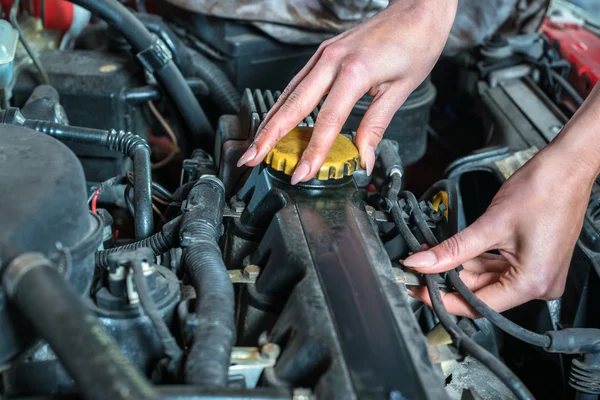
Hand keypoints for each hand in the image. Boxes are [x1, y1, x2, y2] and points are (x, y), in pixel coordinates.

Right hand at [236, 0, 456, 183]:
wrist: (418, 10)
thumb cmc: (415, 44)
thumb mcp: (400, 90)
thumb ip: (375, 127)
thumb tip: (364, 159)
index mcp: (354, 71)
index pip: (327, 121)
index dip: (312, 151)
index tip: (301, 173)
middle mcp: (332, 60)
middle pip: (293, 105)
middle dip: (269, 135)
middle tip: (251, 158)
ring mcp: (324, 54)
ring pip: (288, 92)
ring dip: (270, 121)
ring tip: (256, 144)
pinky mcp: (323, 53)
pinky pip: (297, 82)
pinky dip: (283, 104)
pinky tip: (275, 119)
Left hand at [403, 143, 596, 317]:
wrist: (567, 168)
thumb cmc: (543, 191)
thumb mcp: (490, 224)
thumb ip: (453, 249)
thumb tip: (422, 262)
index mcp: (532, 283)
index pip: (478, 305)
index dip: (444, 299)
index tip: (419, 290)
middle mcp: (538, 285)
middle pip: (482, 293)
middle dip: (449, 279)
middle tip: (421, 268)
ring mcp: (537, 273)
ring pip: (486, 280)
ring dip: (459, 267)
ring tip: (432, 254)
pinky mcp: (532, 261)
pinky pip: (497, 268)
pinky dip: (474, 260)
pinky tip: (454, 251)